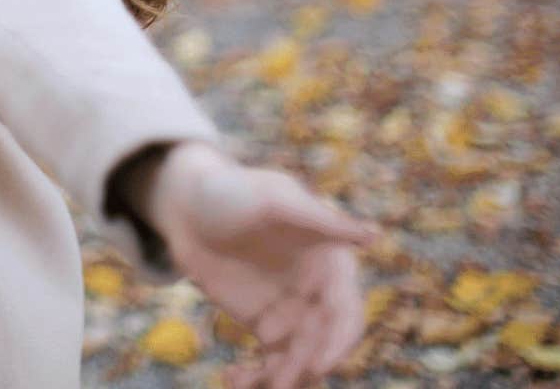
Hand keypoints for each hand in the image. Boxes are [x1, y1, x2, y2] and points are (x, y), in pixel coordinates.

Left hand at [140, 141, 379, 388]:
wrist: (186, 205)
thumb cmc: (233, 189)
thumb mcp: (273, 198)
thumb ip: (319, 220)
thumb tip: (374, 236)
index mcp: (331, 262)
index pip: (345, 310)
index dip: (338, 341)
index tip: (317, 366)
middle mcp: (318, 292)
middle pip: (322, 343)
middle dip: (303, 368)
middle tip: (277, 385)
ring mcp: (293, 311)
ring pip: (299, 360)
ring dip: (280, 380)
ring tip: (244, 383)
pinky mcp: (265, 325)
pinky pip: (271, 362)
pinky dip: (257, 378)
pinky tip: (233, 379)